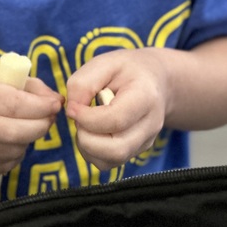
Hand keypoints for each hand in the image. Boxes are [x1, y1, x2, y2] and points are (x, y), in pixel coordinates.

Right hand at [0, 69, 62, 177]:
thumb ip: (23, 84)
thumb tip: (54, 99)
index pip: (12, 104)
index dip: (40, 107)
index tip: (56, 104)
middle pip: (13, 132)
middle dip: (40, 127)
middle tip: (48, 119)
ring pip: (9, 152)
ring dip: (27, 142)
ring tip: (25, 129)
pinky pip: (0, 167)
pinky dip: (13, 156)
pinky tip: (9, 143)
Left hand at [65, 49, 169, 170]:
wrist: (154, 79)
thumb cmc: (126, 69)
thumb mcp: (105, 63)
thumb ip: (83, 83)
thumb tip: (72, 110)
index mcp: (146, 97)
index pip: (116, 120)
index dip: (87, 118)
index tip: (72, 108)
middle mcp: (151, 124)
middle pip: (117, 149)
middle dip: (86, 138)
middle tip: (78, 118)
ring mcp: (146, 141)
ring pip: (112, 161)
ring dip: (87, 146)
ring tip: (84, 123)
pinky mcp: (136, 151)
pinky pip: (109, 163)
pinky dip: (92, 152)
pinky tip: (91, 132)